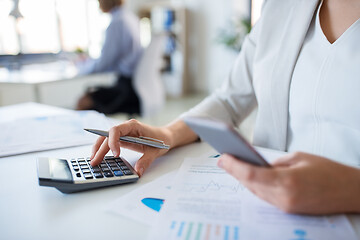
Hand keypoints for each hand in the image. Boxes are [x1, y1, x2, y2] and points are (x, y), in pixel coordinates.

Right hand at [90, 119, 172, 176]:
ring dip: (98, 149)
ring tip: (93, 161)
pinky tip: (99, 158)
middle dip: (100, 149)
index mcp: (133, 126)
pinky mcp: (122, 139)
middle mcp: (125, 128)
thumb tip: (138, 171)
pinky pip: (109, 143)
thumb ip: (146, 161)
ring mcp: (122, 133)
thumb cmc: (160, 140)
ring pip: (105, 139)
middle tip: (95, 162)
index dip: (113, 141)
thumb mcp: (155, 151)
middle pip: (107, 136)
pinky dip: (103, 150)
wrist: (164, 137)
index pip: (116, 130)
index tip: (115, 154)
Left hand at [218, 152, 359, 213]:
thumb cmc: (330, 171)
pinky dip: (255, 187)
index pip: (251, 175)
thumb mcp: (301, 158)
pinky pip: (266, 197)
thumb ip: (277, 163)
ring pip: (256, 192)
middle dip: (234, 171)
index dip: (234, 166)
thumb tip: (261, 166)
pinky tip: (249, 178)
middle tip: (223, 159)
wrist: (351, 192)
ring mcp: (286, 207)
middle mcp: (283, 198)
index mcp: (287, 182)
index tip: (223, 157)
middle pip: (250, 184)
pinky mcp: (289, 210)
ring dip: (243, 180)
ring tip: (232, 166)